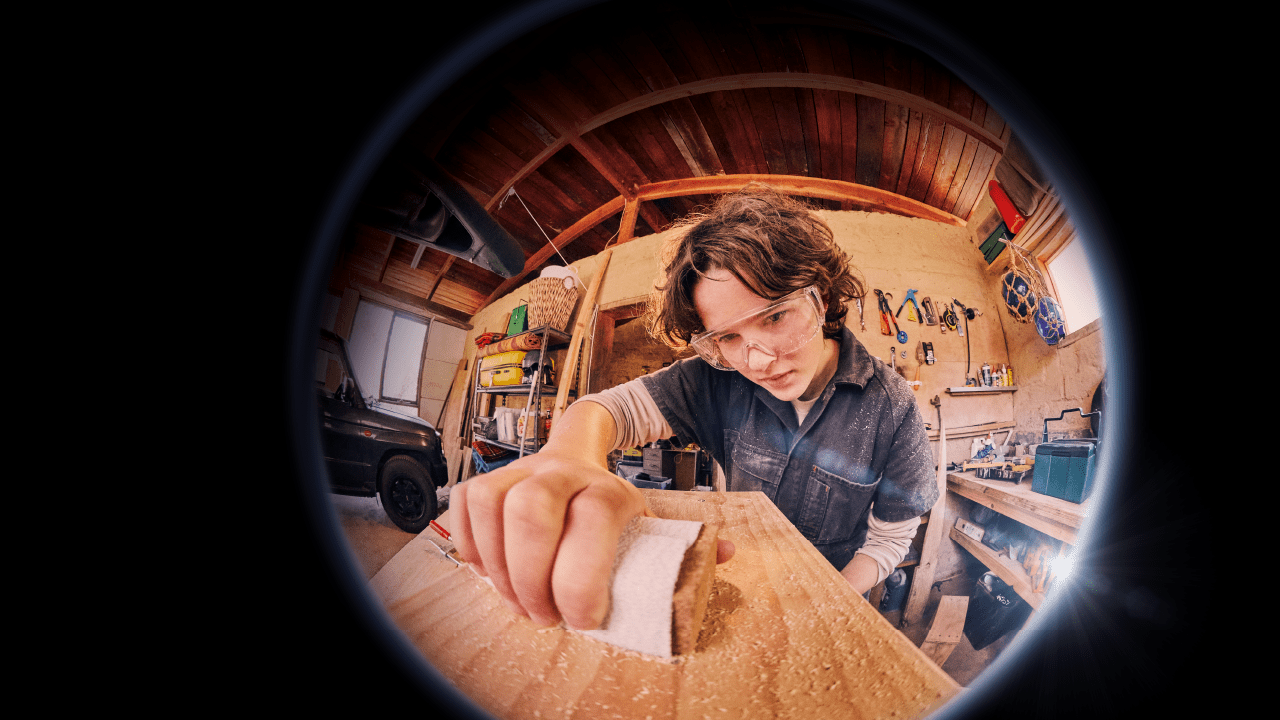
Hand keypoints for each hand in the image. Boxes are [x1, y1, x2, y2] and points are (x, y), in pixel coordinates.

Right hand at [449, 402, 734, 628]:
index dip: (583, 578)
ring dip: (499, 567)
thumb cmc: (611, 506)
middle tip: (543, 616)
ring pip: (494, 508)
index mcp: (611, 489)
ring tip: (518, 602)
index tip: (585, 620)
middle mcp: (563, 472)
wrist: (576, 451)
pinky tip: (490, 572)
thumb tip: (728, 553)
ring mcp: (520, 471)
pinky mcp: (488, 478)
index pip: (594, 521)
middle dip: (532, 577)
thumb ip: (683, 545)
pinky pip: (465, 506)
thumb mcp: (650, 522)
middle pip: (533, 512)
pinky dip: (471, 545)